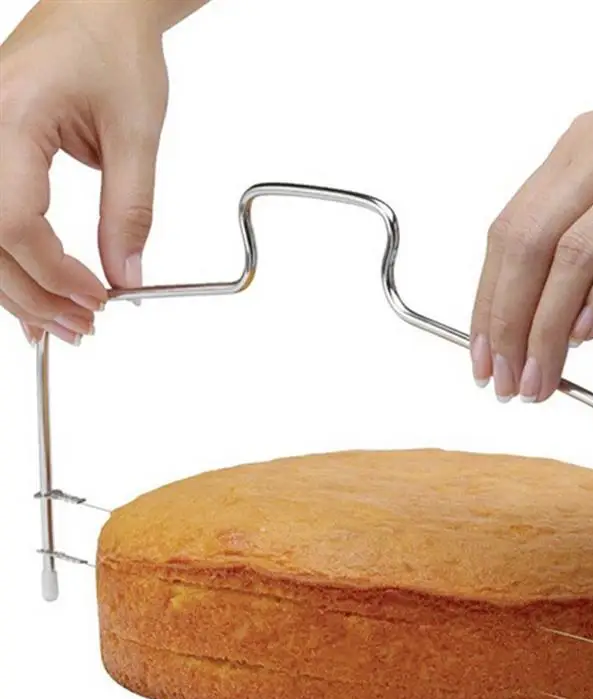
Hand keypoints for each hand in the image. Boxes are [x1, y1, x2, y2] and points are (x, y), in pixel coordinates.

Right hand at [0, 1, 169, 344]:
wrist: (99, 10)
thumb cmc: (114, 50)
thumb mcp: (136, 135)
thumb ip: (130, 212)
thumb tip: (126, 276)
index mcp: (10, 116)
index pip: (15, 222)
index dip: (55, 274)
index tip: (97, 300)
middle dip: (33, 295)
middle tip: (79, 328)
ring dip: (19, 290)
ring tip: (60, 325)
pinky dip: (12, 264)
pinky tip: (31, 297)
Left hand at [470, 43, 592, 401]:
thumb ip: (588, 227)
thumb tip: (555, 308)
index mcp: (582, 147)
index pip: (509, 232)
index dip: (487, 299)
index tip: (483, 351)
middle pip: (526, 244)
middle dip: (505, 322)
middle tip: (503, 378)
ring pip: (571, 255)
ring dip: (546, 327)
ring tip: (540, 376)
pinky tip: (587, 335)